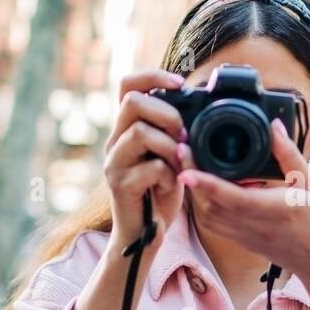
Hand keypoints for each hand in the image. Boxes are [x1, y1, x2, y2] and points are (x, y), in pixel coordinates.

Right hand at [103, 69, 191, 254]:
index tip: (181, 84)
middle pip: (132, 101)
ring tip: (179, 163)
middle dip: (167, 113)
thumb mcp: (170, 154)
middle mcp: (114, 141)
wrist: (144, 234)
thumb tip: (196, 104)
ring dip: (170, 146)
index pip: (127, 84)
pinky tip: (172, 185)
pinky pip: (150, 167)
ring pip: (140, 132)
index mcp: (126, 128)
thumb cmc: (160, 192)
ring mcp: (114, 163)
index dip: (154, 75)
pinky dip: (169, 175)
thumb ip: (174, 131)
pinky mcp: (120, 185)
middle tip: (182, 135)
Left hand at [178, 119, 309, 279]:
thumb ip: (288, 154)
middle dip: (192, 180)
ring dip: (195, 192)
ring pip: (207, 216)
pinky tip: (207, 186)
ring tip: (191, 164)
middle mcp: (254, 225)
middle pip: (210, 206)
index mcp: (273, 209)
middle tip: (183, 150)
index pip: (232, 197)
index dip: (206, 183)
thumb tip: (273, 126)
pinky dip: (204, 204)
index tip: (186, 170)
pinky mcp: (241, 241)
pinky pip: (214, 223)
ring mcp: (245, 236)